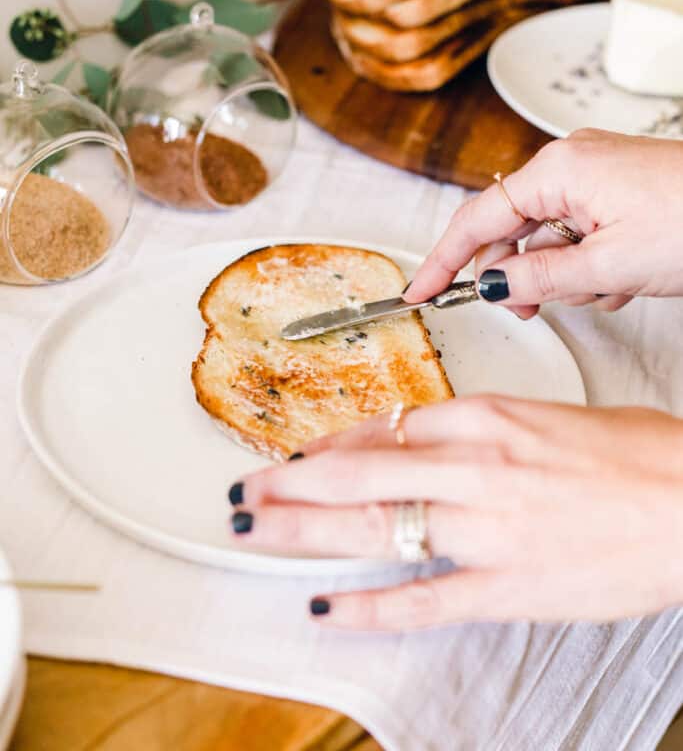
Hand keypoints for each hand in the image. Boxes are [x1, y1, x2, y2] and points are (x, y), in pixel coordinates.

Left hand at [228, 396, 682, 629]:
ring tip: (254, 532)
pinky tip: (326, 608)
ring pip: (370, 529)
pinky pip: (420, 600)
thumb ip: (480, 430)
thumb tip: (425, 439)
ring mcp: (484, 530)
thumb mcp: (548, 417)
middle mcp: (472, 468)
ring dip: (301, 532)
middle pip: (354, 475)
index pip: (381, 429)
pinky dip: (366, 607)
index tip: (299, 457)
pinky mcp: (506, 587)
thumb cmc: (636, 456)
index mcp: (485, 418)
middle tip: (244, 490)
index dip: (328, 447)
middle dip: (288, 484)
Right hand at [404, 129, 682, 316]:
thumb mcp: (611, 264)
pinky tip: (625, 278)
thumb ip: (542, 278)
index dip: (444, 260)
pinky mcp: (620, 188)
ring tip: (606, 288)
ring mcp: (597, 173)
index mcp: (559, 170)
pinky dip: (592, 262)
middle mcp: (572, 162)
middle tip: (531, 310)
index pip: (477, 219)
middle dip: (522, 274)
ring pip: (550, 235)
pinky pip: (582, 230)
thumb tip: (492, 285)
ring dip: (566, 273)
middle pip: (513, 228)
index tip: (419, 292)